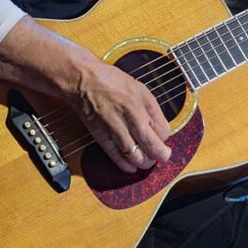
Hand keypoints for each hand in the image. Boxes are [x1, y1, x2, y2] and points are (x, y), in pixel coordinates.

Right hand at [69, 59, 172, 173]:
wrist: (82, 79)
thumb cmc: (110, 80)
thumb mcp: (138, 87)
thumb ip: (150, 107)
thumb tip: (160, 126)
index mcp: (141, 102)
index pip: (162, 129)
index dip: (164, 137)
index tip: (162, 138)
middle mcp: (130, 114)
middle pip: (150, 143)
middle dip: (159, 154)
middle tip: (162, 156)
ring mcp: (114, 125)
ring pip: (133, 153)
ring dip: (143, 161)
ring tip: (147, 162)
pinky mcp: (99, 133)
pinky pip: (114, 153)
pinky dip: (124, 163)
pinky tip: (130, 167)